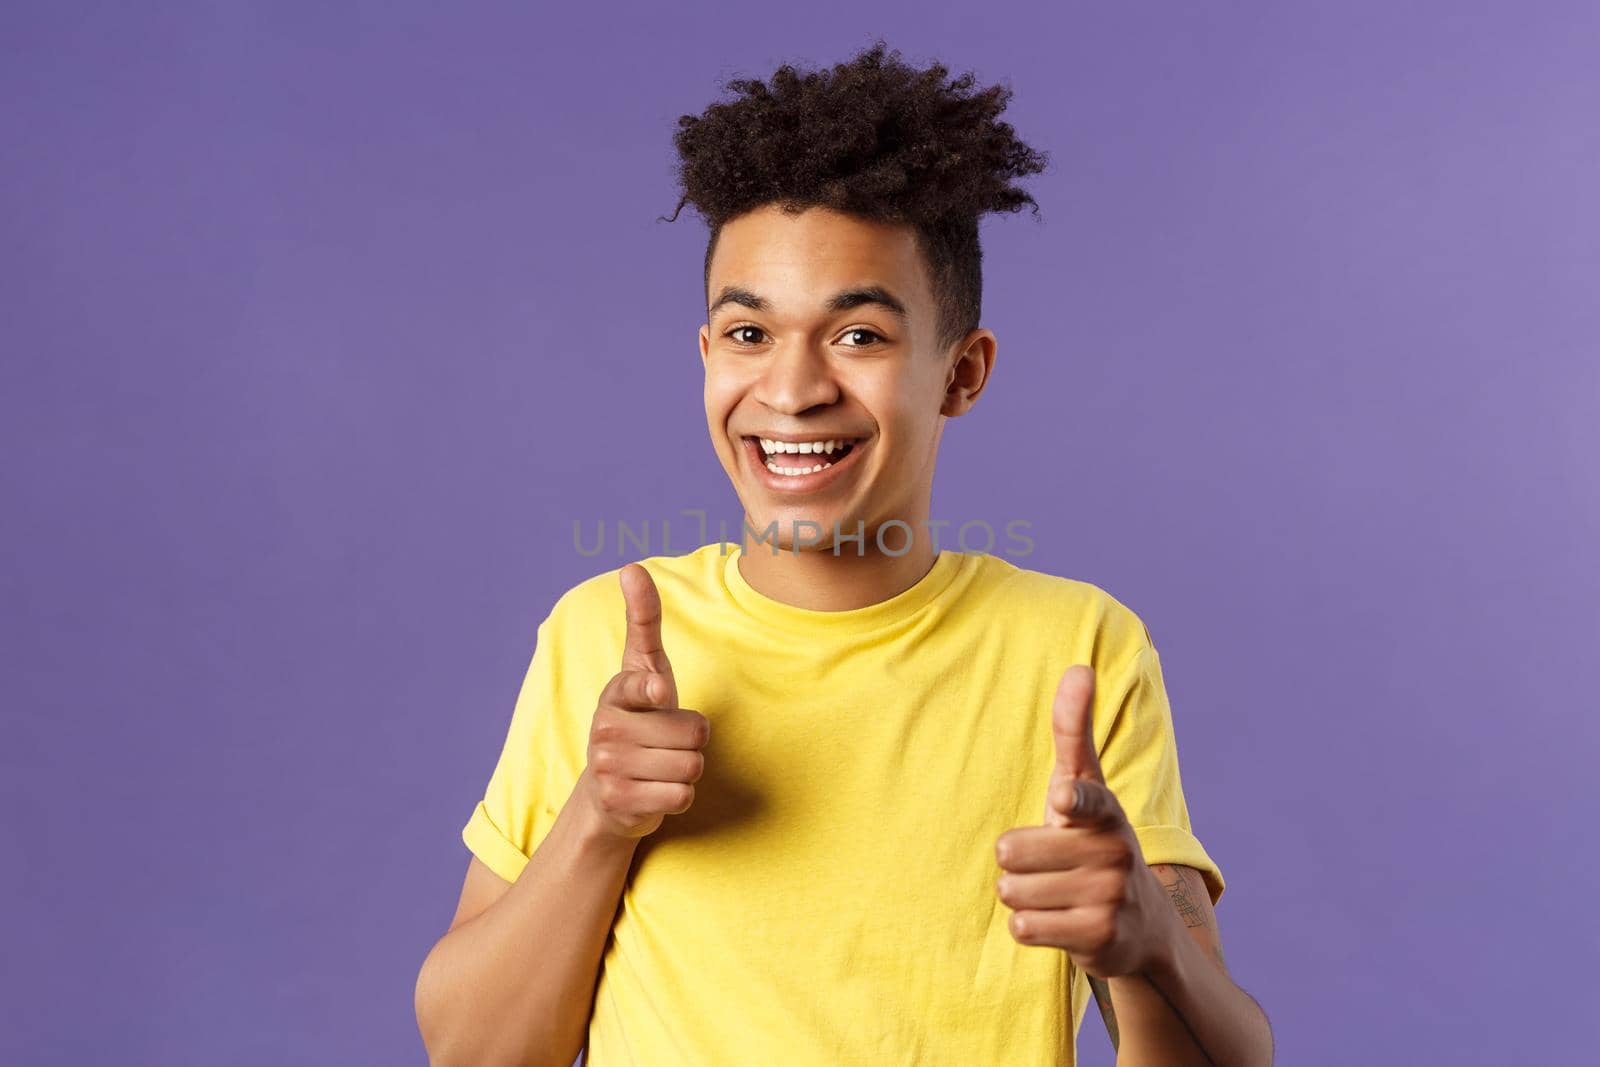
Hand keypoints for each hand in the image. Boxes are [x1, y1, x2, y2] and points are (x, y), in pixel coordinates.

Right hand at [578, 563, 710, 840]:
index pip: (644, 685)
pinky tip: (656, 791)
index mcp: (615, 694)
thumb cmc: (641, 720)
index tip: (657, 692)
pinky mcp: (620, 803)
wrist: (610, 792)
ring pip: (691, 766)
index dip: (655, 691)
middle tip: (666, 744)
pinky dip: (679, 797)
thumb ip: (642, 620)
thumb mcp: (645, 670)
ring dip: (688, 769)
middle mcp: (605, 729)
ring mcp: (608, 768)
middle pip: (694, 733)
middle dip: (693, 741)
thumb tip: (631, 566)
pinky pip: (682, 796)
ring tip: (662, 766)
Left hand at [993, 664, 1174, 977]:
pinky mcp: (1099, 939)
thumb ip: (1074, 731)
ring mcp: (1109, 898)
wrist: (1141, 926)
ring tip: (1055, 893)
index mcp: (1106, 810)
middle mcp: (1114, 851)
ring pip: (1013, 891)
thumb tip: (1078, 667)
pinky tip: (1057, 921)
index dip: (1070, 802)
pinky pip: (1024, 926)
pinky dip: (1029, 926)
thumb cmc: (1094, 840)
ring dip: (1022, 895)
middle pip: (1011, 852)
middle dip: (1017, 862)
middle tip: (1049, 866)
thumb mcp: (1086, 786)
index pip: (1084, 801)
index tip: (1061, 799)